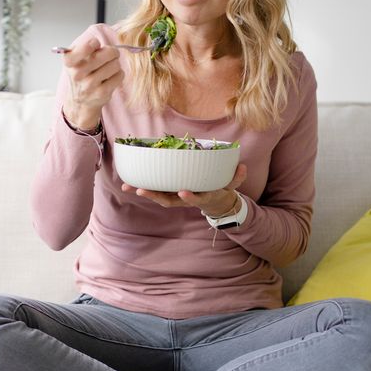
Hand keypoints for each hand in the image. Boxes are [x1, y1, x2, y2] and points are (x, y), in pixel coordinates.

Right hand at [62, 38, 123, 130]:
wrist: (79, 100)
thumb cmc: (81, 74)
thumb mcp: (75, 59)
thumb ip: (85, 47)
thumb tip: (105, 47)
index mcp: (69, 61)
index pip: (87, 46)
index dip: (95, 43)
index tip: (95, 46)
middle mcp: (77, 74)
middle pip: (108, 53)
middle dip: (113, 52)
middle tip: (111, 54)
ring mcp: (89, 85)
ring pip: (115, 65)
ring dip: (115, 64)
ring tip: (109, 68)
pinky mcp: (101, 93)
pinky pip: (119, 76)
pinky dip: (119, 74)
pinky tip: (111, 77)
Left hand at [121, 164, 247, 216]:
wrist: (215, 204)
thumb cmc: (221, 190)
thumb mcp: (231, 186)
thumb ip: (237, 177)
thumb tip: (242, 166)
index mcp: (202, 197)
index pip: (196, 199)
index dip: (190, 197)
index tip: (183, 192)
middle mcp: (186, 200)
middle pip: (169, 201)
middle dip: (155, 196)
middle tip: (141, 190)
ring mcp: (176, 198)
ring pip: (158, 197)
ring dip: (144, 192)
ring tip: (128, 186)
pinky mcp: (169, 193)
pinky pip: (154, 191)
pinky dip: (141, 187)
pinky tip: (127, 182)